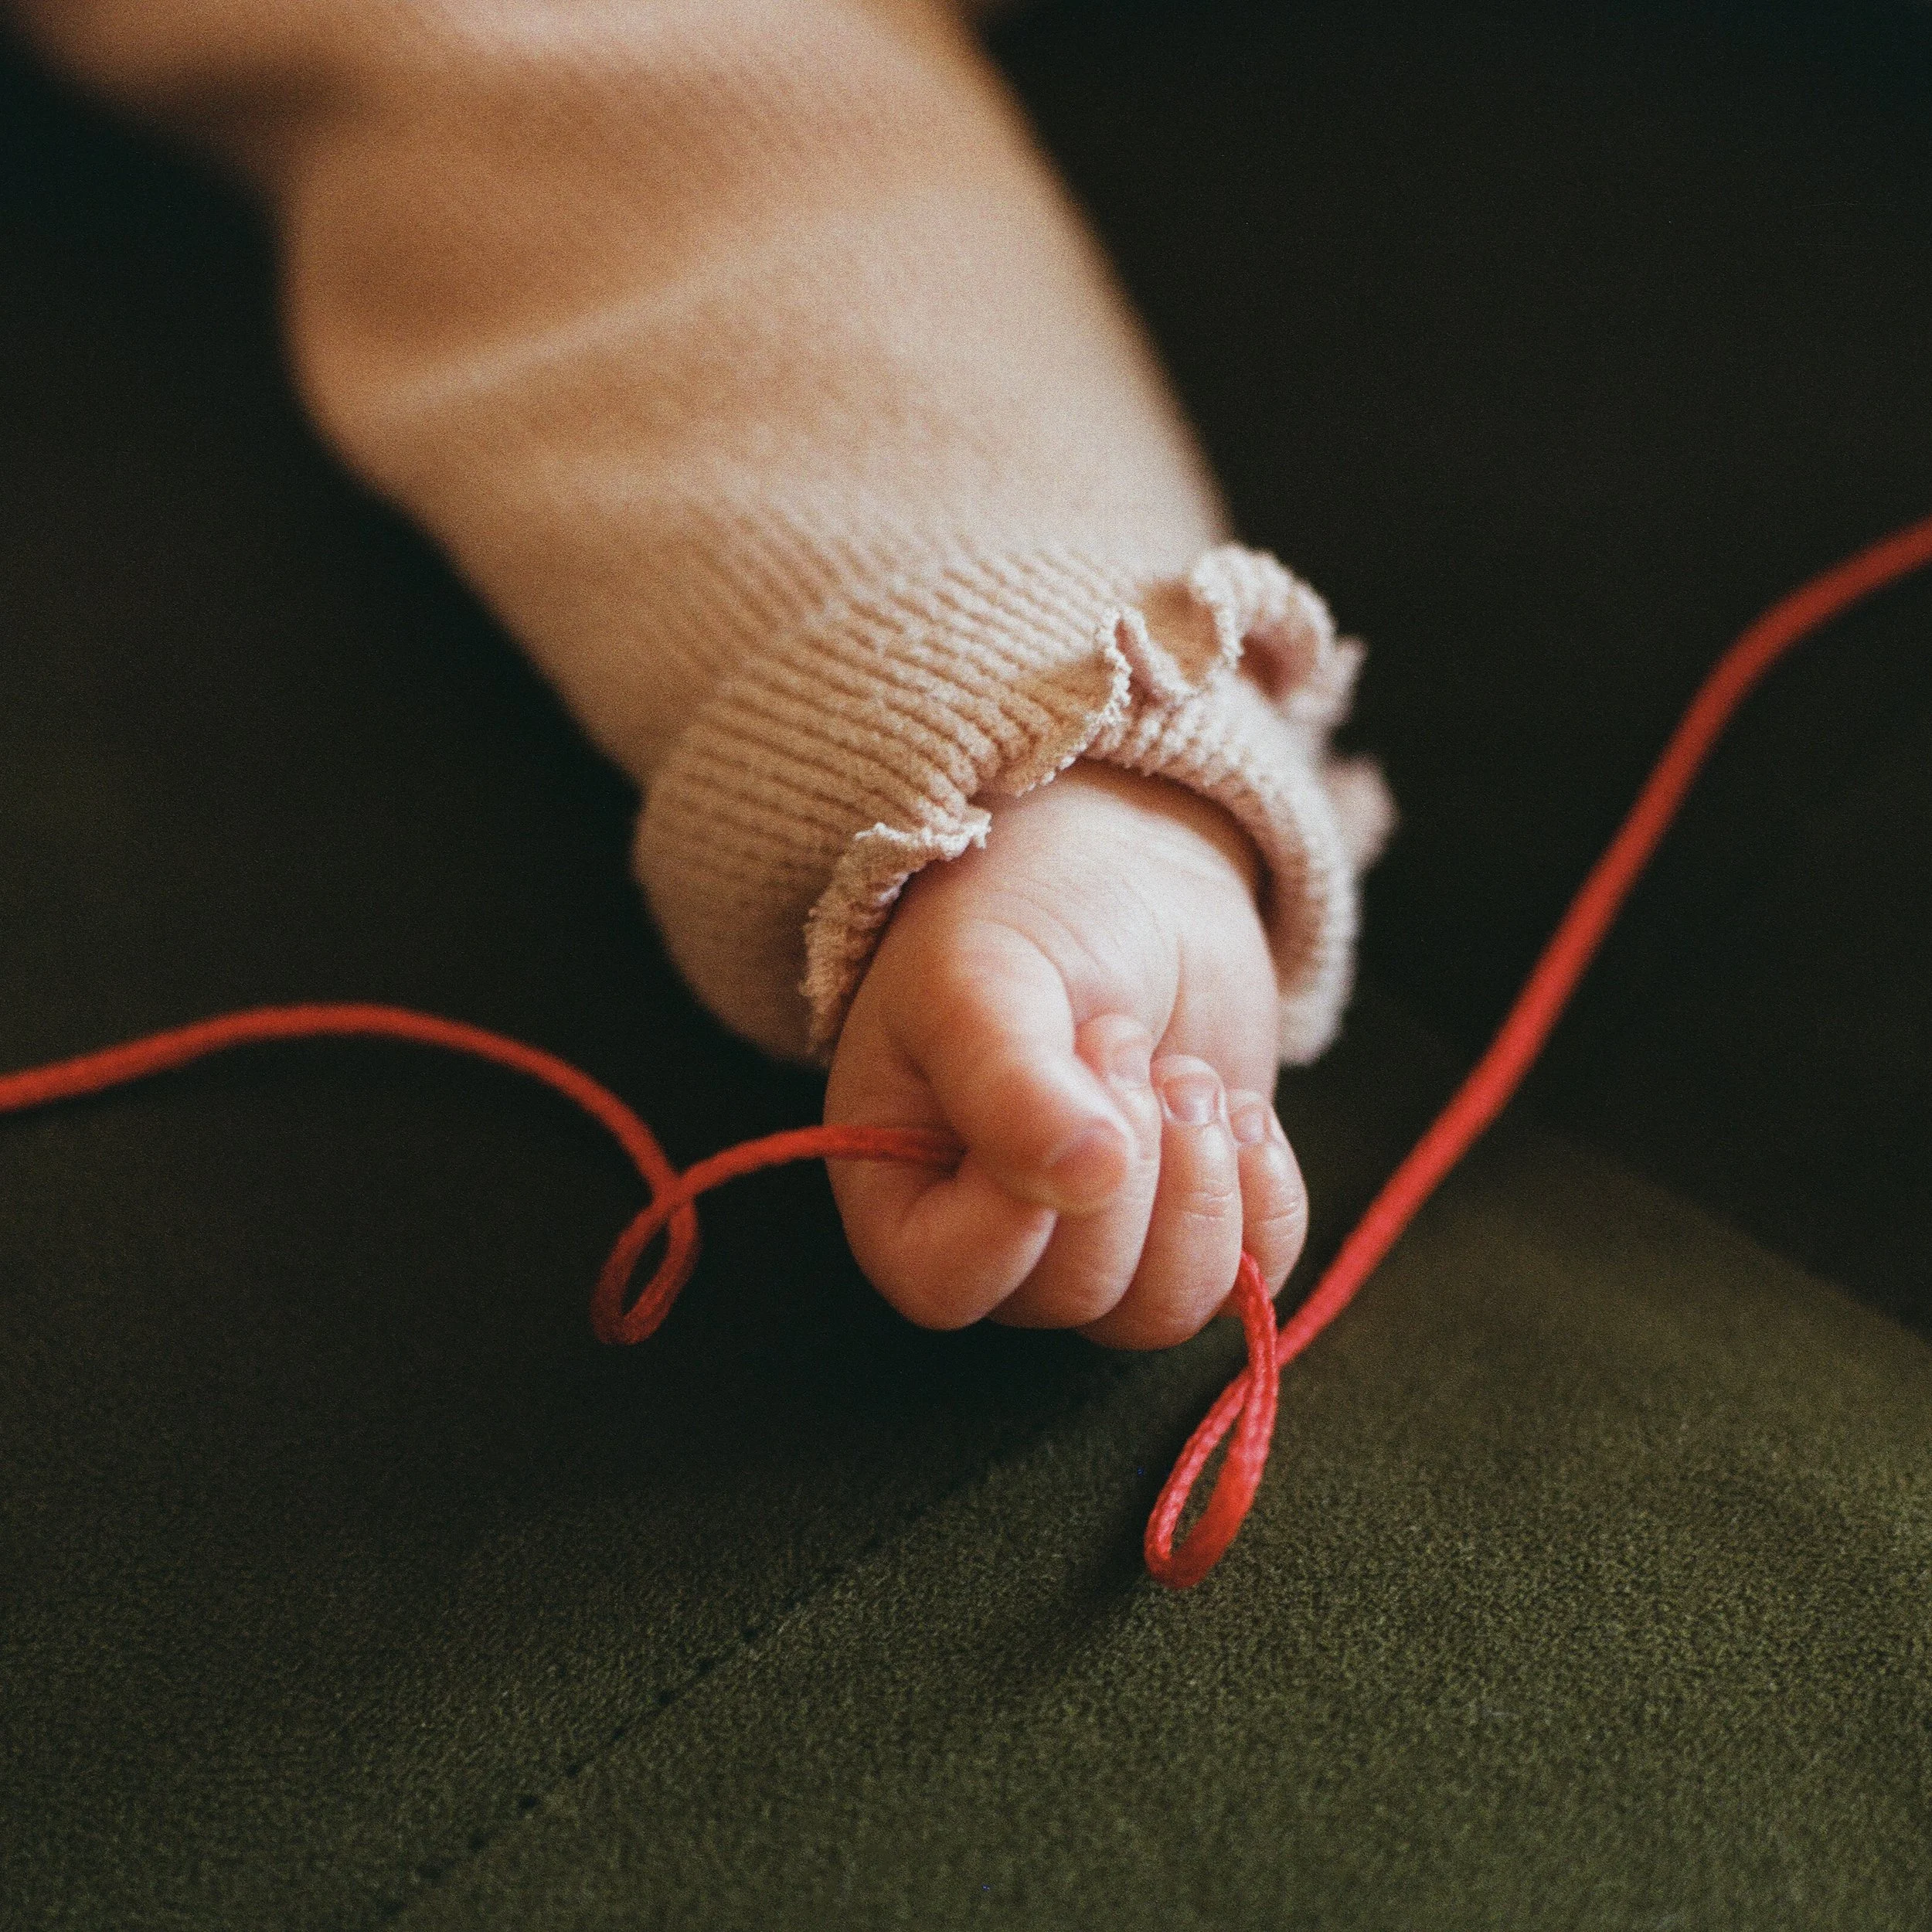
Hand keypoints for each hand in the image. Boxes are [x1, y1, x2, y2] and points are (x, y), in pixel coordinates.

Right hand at [824, 760, 1306, 1347]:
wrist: (1125, 876)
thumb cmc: (1018, 915)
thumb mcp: (982, 974)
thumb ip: (1009, 1078)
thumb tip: (1087, 1178)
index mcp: (898, 1187)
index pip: (945, 1283)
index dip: (1016, 1215)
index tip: (1073, 1081)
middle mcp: (990, 1239)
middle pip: (1073, 1294)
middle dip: (1128, 1160)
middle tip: (1125, 1038)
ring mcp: (1096, 1243)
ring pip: (1161, 1310)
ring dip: (1199, 1183)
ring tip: (1182, 1074)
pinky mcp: (1191, 1227)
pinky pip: (1248, 1284)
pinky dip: (1264, 1201)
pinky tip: (1241, 1113)